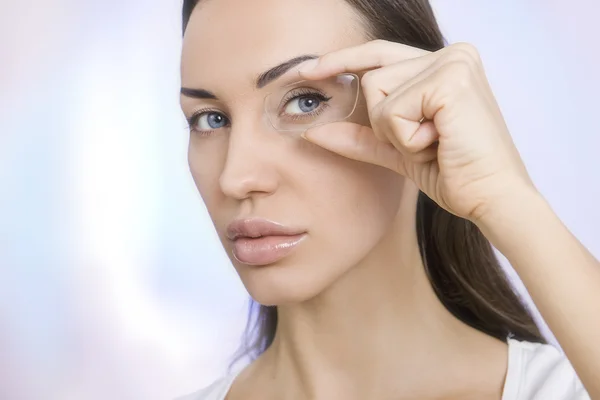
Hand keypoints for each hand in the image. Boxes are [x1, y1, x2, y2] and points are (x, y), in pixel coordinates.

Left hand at [299, 40, 536, 222]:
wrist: (491, 198)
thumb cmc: (454, 173)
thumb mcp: (399, 150)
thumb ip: (361, 137)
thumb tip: (313, 131)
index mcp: (445, 63)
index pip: (378, 54)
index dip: (342, 61)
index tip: (307, 70)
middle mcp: (453, 53)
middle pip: (372, 77)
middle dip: (385, 123)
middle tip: (426, 143)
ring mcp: (454, 62)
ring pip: (377, 93)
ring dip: (397, 133)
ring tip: (435, 143)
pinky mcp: (451, 81)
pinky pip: (391, 111)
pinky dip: (406, 139)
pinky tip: (439, 144)